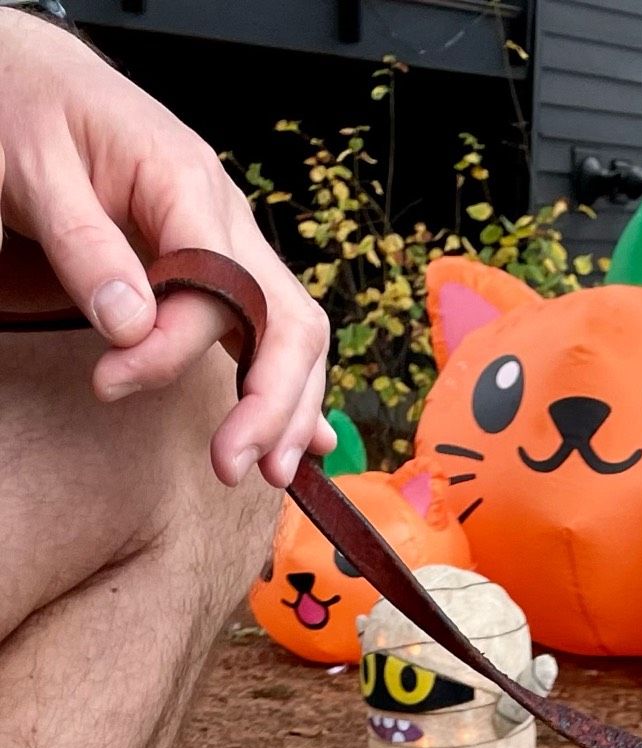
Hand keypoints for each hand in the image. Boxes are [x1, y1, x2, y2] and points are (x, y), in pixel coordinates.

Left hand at [0, 13, 334, 486]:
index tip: (110, 382)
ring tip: (270, 473)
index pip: (215, 285)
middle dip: (272, 401)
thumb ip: (84, 247)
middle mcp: (229, 215)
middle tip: (231, 464)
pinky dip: (296, 391)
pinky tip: (308, 442)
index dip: (172, 346)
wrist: (43, 79)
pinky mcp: (227, 267)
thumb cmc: (31, 113)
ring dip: (291, 409)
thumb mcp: (35, 169)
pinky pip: (279, 332)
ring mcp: (236, 243)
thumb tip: (130, 326)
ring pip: (296, 334)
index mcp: (186, 180)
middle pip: (287, 319)